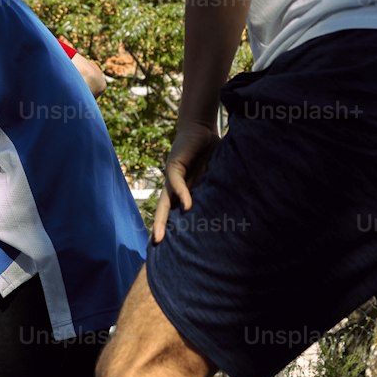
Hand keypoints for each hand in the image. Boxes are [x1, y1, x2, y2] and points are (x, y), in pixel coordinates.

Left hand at [152, 121, 219, 243]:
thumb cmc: (207, 151)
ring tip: (159, 236)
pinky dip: (182, 194)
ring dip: (160, 220)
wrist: (201, 128)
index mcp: (181, 188)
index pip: (172, 211)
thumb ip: (210, 188)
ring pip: (163, 201)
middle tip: (155, 247)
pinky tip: (187, 206)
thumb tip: (222, 209)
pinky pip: (176, 182)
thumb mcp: (210, 174)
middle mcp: (173, 185)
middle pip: (162, 210)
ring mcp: (171, 176)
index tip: (165, 247)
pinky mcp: (174, 165)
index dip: (169, 226)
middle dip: (159, 229)